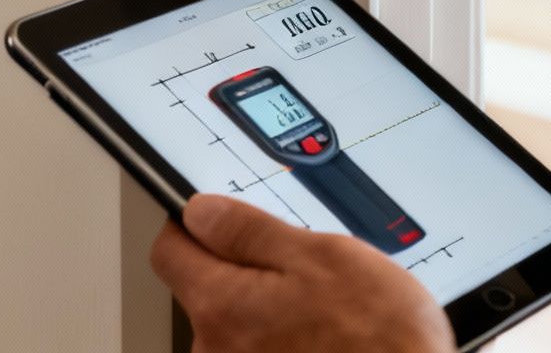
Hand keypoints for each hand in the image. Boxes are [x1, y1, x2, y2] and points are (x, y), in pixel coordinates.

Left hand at [151, 195, 452, 352]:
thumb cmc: (380, 338)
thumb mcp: (323, 257)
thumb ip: (251, 232)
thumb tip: (200, 211)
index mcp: (222, 306)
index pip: (170, 250)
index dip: (193, 224)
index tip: (219, 216)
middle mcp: (216, 351)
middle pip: (205, 288)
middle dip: (245, 270)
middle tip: (302, 266)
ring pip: (238, 321)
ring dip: (269, 307)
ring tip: (325, 309)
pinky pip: (258, 349)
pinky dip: (283, 338)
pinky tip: (325, 337)